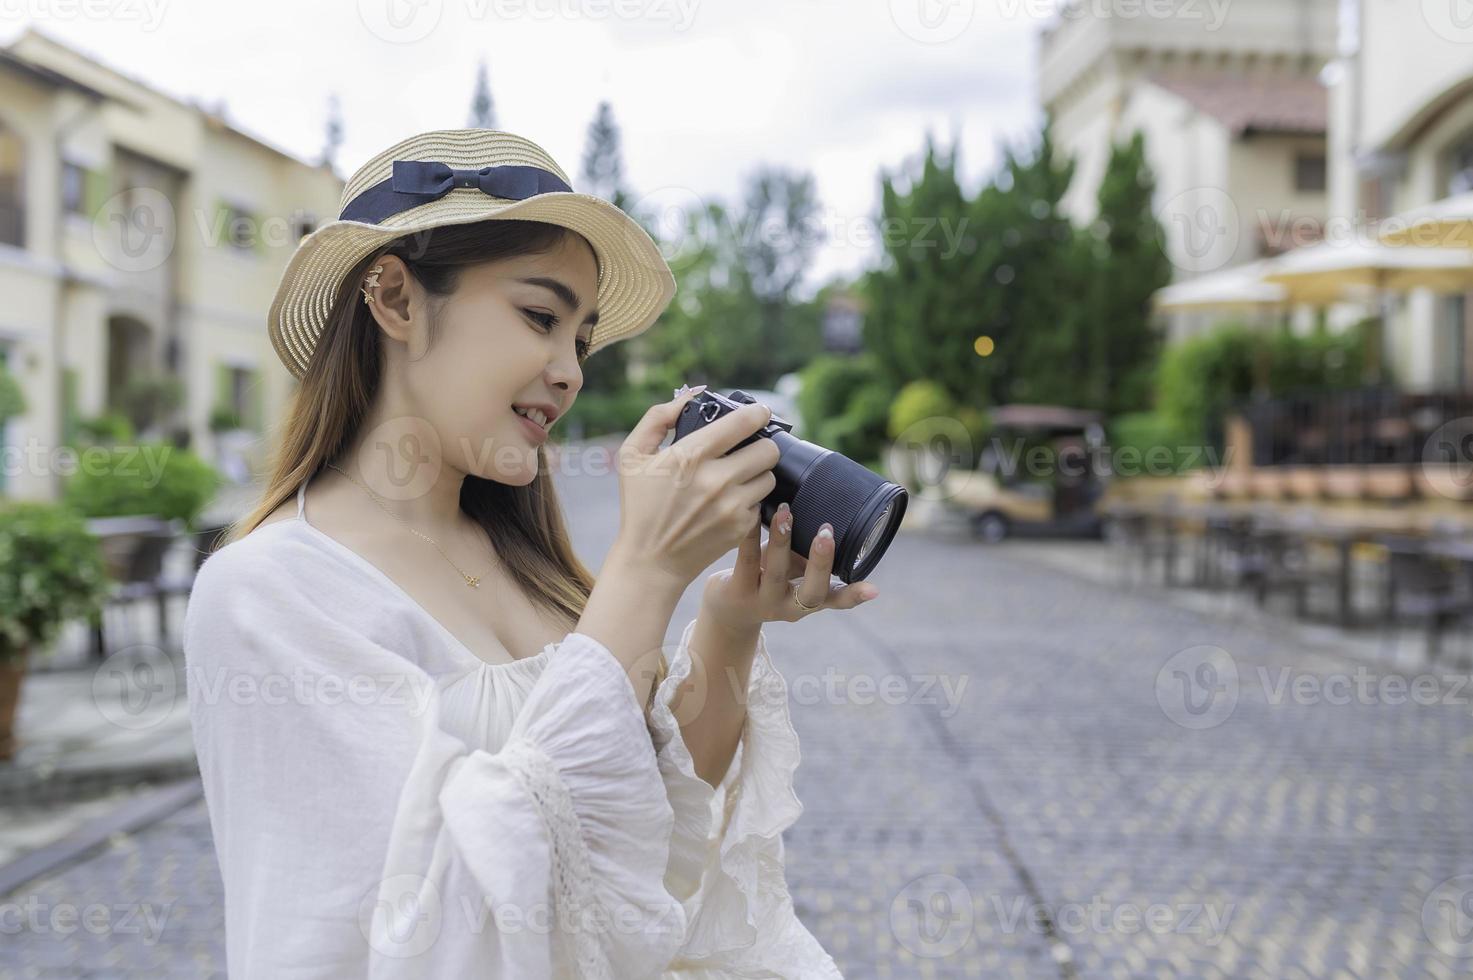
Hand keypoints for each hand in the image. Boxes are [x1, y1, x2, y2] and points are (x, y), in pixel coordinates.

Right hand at [609, 386, 779, 589]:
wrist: (650, 561)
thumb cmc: (639, 505)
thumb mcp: (632, 455)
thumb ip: (658, 417)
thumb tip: (691, 395)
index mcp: (691, 456)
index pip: (743, 423)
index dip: (758, 413)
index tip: (760, 413)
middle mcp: (717, 480)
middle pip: (768, 450)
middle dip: (761, 445)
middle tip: (748, 448)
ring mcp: (732, 506)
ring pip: (770, 476)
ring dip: (758, 473)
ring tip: (738, 476)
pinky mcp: (741, 528)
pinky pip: (762, 503)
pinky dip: (750, 499)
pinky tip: (730, 501)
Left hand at [701, 501, 879, 631]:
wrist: (729, 608)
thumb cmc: (769, 580)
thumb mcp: (794, 572)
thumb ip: (809, 555)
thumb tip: (825, 512)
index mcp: (809, 601)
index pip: (836, 600)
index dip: (854, 595)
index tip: (874, 589)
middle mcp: (788, 606)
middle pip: (811, 592)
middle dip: (820, 563)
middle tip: (826, 534)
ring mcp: (762, 601)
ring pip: (775, 572)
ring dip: (783, 540)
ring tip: (787, 512)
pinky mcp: (737, 591)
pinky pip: (745, 559)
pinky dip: (750, 535)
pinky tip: (753, 513)